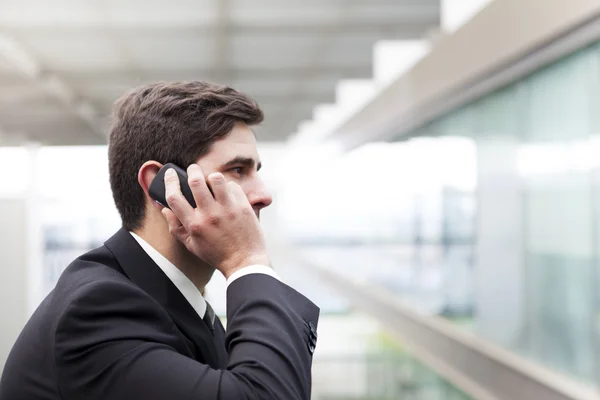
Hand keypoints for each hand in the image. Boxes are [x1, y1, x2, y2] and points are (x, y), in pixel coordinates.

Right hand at [161, 164, 269, 278]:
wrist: (244, 261)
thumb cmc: (217, 254)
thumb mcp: (192, 245)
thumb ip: (176, 227)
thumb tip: (164, 208)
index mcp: (194, 225)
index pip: (174, 197)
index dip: (170, 181)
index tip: (171, 174)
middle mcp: (209, 215)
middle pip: (195, 181)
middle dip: (192, 170)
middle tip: (193, 169)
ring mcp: (228, 209)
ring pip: (216, 178)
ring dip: (211, 177)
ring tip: (212, 181)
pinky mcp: (243, 206)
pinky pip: (233, 186)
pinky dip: (228, 187)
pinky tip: (228, 194)